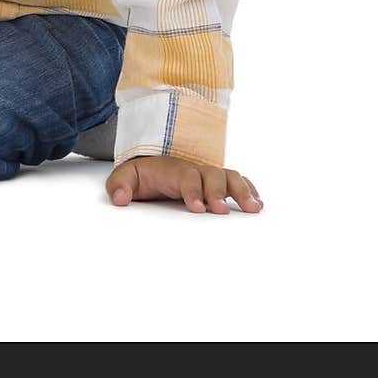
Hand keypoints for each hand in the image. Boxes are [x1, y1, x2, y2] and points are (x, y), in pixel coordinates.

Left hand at [106, 156, 262, 213]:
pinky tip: (258, 204)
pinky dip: (249, 189)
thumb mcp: (124, 177)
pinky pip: (236, 181)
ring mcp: (207, 175)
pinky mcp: (216, 182)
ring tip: (253, 208)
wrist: (150, 165)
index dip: (193, 191)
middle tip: (222, 211)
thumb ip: (119, 185)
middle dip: (218, 192)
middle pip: (211, 174)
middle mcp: (194, 169)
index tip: (198, 208)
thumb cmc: (141, 175)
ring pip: (228, 176)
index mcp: (172, 169)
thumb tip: (120, 197)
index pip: (186, 176)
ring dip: (241, 190)